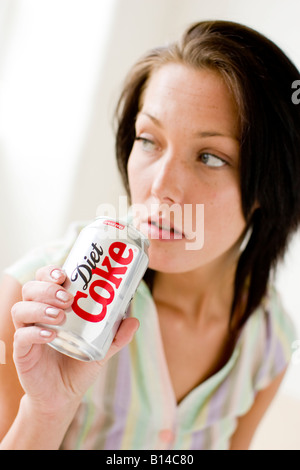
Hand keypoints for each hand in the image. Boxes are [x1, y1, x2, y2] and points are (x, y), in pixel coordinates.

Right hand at [11, 265, 138, 414]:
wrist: (64, 396)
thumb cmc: (79, 364)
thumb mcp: (101, 348)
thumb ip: (117, 335)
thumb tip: (134, 320)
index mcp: (52, 306)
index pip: (44, 280)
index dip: (50, 272)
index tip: (64, 274)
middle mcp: (36, 315)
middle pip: (30, 289)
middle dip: (48, 288)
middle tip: (68, 298)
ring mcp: (27, 332)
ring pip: (21, 309)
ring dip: (40, 307)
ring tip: (60, 316)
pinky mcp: (22, 352)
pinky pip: (20, 336)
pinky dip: (34, 332)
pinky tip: (50, 334)